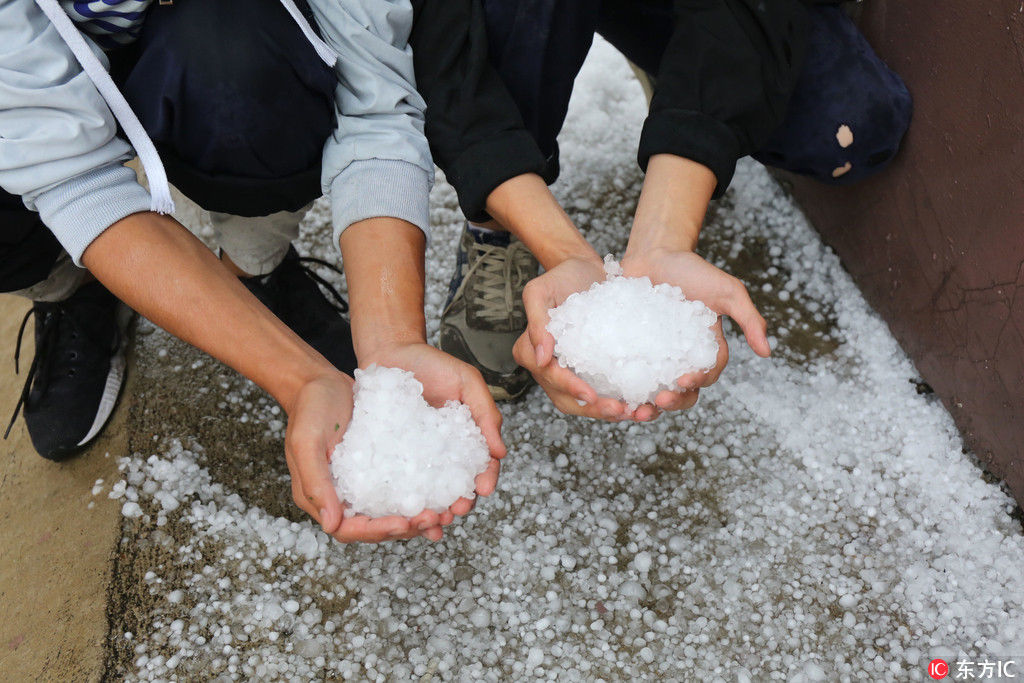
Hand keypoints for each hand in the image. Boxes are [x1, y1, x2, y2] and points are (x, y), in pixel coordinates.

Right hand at [284, 371, 447, 541]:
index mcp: (319, 497)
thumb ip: (316, 483)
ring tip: (442, 513)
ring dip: (414, 516)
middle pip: (373, 526)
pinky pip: (398, 487)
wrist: (320, 382)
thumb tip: (331, 525)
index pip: (348, 529)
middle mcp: (340, 496)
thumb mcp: (306, 442)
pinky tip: (440, 493)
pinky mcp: (376, 467)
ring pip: (389, 511)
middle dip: (404, 527)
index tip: (403, 523)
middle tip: (433, 519)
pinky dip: (417, 494)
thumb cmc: (309, 408)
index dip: (376, 531)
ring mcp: (360, 483)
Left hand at [360, 342, 506, 531]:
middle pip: (456, 485)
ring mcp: (417, 457)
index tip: (484, 490)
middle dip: (459, 503)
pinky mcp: (391, 457)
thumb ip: (486, 412)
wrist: (390, 352)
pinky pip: (398, 482)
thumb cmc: (432, 363)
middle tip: (454, 512)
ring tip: (431, 521)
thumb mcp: (467, 381)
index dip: (486, 479)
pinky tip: (402, 514)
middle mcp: (444, 452)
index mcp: (468, 437)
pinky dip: (403, 501)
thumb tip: (501, 452)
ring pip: (429, 491)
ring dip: (433, 510)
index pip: (483, 464)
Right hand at [513, 257, 647, 421]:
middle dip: (593, 409)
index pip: (550, 377)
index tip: (591, 396)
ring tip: (633, 412)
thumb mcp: (540, 291)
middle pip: (567, 399)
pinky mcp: (590, 369)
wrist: (586, 271)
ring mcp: (569, 371)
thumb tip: (539, 359)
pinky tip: (638, 403)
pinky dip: (618, 399)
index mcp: (530, 352)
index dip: (570, 389)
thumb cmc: (561, 277)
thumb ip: (536, 322)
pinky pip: (602, 390)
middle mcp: (547, 367)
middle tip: (620, 410)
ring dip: (607, 412)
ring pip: (585, 402)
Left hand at [619, 248, 770, 410]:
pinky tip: (610, 388)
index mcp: (705, 348)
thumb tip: (767, 353)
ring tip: (633, 407)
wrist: (655, 252)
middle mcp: (680, 357)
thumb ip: (749, 319)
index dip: (697, 382)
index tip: (683, 380)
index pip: (706, 374)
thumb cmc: (694, 270)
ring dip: (645, 403)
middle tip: (657, 400)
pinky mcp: (629, 348)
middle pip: (681, 391)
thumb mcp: (727, 291)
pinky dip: (620, 383)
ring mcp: (653, 355)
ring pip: (653, 388)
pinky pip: (625, 371)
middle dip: (672, 402)